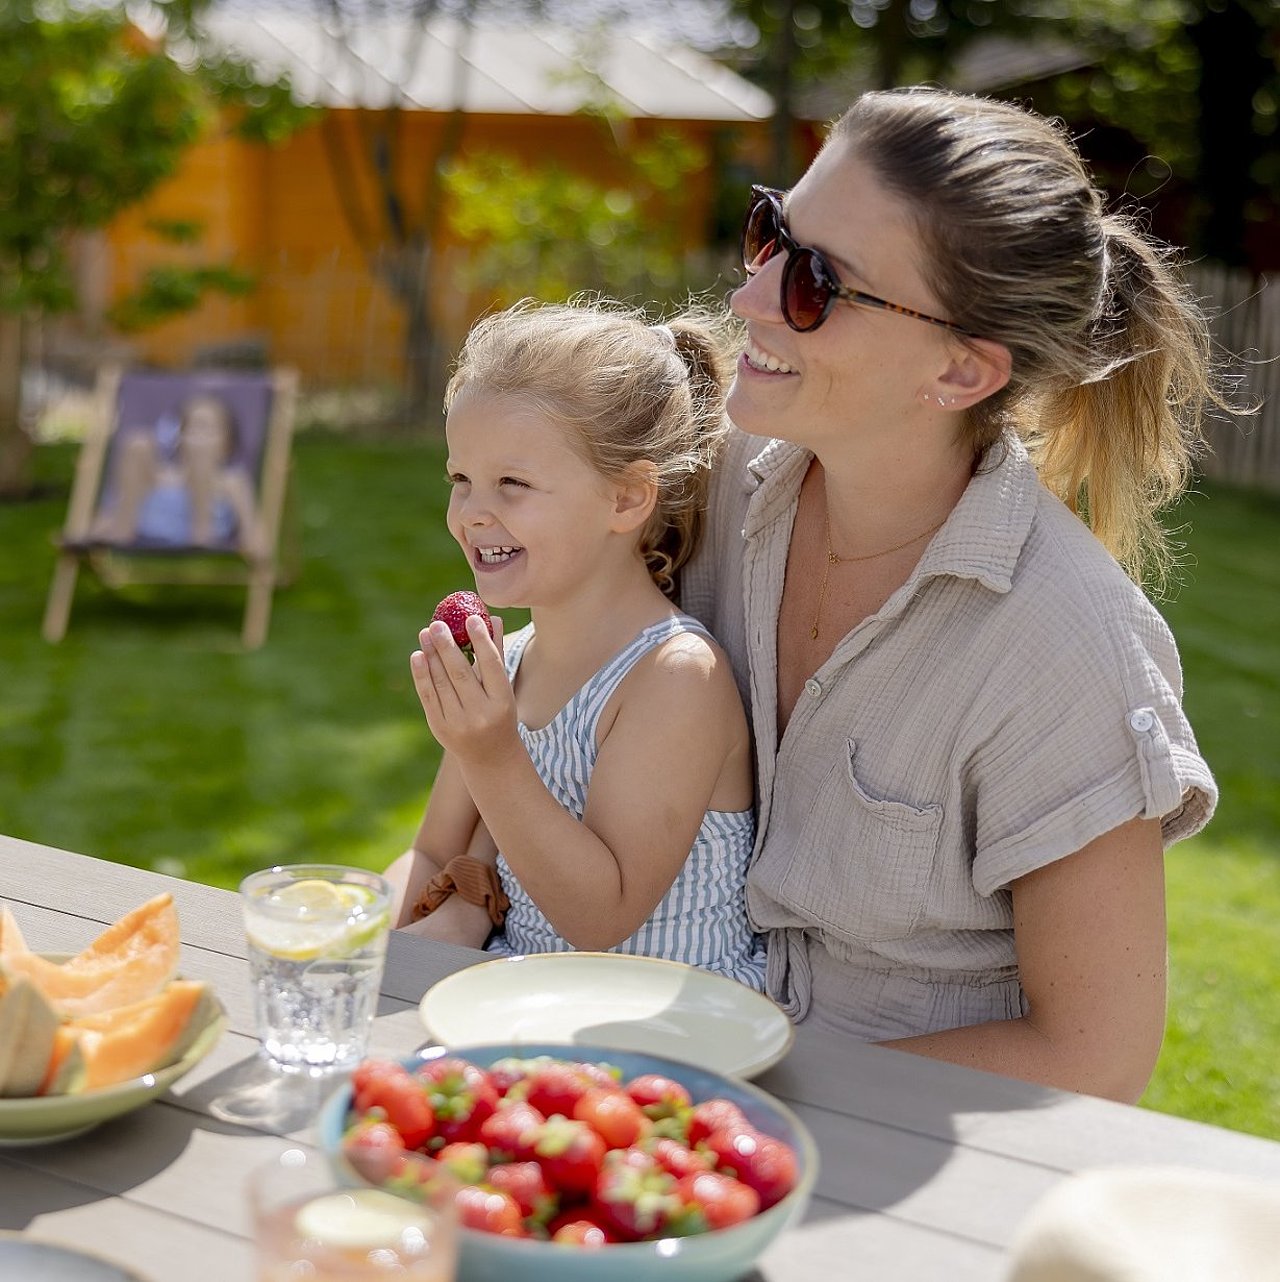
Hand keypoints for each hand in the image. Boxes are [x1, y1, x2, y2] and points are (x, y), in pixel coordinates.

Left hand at [410, 613, 516, 765]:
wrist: (490, 757)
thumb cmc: (499, 714)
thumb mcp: (503, 689)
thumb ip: (496, 655)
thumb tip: (493, 619)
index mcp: (502, 701)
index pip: (491, 665)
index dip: (482, 641)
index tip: (471, 618)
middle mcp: (480, 713)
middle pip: (461, 673)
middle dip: (447, 646)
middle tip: (437, 624)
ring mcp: (458, 722)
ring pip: (441, 682)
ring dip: (431, 655)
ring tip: (426, 633)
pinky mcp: (439, 727)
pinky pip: (428, 696)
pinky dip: (421, 675)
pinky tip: (418, 655)